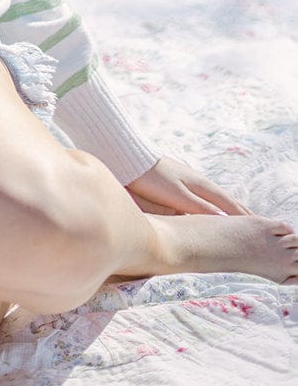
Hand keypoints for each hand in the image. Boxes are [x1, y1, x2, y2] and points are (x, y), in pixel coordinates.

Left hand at [125, 154, 253, 216]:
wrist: (128, 158)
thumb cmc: (152, 178)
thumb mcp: (178, 196)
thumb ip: (201, 209)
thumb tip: (225, 221)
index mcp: (202, 187)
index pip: (229, 205)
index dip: (244, 218)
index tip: (261, 228)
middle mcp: (199, 182)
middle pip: (226, 200)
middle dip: (241, 212)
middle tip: (259, 225)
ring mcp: (189, 181)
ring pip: (215, 198)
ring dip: (229, 208)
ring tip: (240, 218)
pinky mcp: (178, 182)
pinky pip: (204, 196)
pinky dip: (215, 204)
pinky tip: (212, 208)